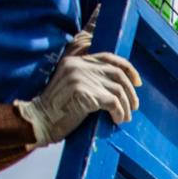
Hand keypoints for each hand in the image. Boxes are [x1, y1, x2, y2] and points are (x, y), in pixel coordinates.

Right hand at [15, 39, 141, 145]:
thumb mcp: (72, 85)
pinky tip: (117, 120)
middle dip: (131, 92)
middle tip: (134, 106)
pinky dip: (120, 113)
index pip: (109, 58)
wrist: (39, 120)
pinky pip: (113, 102)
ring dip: (126, 107)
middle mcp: (78, 66)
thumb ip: (90, 78)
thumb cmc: (58, 108)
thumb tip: (121, 84)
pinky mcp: (84, 93)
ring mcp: (81, 78)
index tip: (138, 83)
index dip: (129, 69)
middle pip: (118, 74)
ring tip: (125, 117)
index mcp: (76, 61)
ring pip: (118, 90)